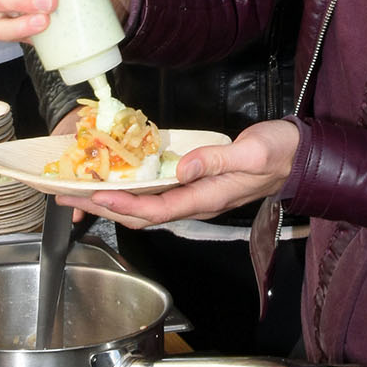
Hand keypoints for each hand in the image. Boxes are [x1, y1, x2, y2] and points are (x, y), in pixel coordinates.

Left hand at [64, 120, 300, 228]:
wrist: (299, 157)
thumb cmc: (278, 152)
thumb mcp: (252, 151)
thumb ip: (216, 160)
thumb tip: (182, 168)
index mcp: (207, 199)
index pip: (157, 210)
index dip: (124, 205)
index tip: (96, 195)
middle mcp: (196, 203)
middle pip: (142, 215)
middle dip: (104, 208)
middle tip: (67, 197)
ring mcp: (195, 196)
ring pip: (146, 207)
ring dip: (112, 202)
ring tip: (79, 194)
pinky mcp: (195, 185)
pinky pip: (156, 195)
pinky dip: (130, 191)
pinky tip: (115, 182)